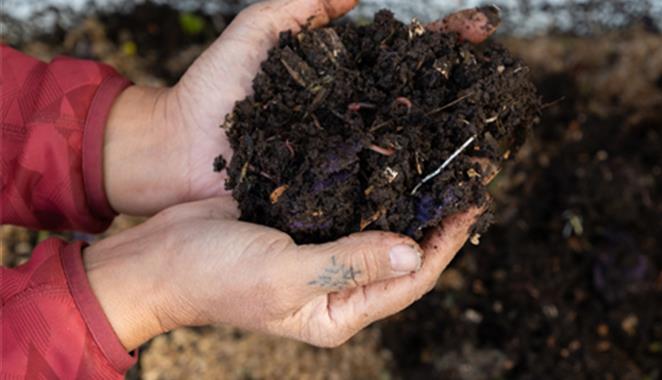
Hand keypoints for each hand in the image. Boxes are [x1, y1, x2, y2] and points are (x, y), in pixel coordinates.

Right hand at [83, 197, 482, 349]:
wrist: (157, 258)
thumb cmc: (215, 278)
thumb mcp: (287, 275)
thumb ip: (349, 263)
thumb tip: (414, 251)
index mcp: (339, 312)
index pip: (410, 281)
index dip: (445, 245)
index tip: (472, 206)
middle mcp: (339, 288)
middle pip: (402, 254)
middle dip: (435, 222)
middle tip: (466, 180)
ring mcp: (324, 255)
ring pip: (381, 227)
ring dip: (408, 200)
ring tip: (440, 166)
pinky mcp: (307, 225)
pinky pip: (351, 205)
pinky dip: (373, 185)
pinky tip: (390, 159)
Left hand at [102, 1, 500, 215]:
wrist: (172, 154)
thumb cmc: (211, 91)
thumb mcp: (258, 34)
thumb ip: (302, 6)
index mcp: (341, 75)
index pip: (405, 51)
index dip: (445, 39)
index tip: (481, 27)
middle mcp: (352, 114)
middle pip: (418, 97)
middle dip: (462, 86)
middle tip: (500, 85)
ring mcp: (344, 155)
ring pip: (407, 146)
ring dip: (449, 140)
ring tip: (489, 134)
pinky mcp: (332, 192)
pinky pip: (378, 188)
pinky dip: (413, 186)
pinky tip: (444, 183)